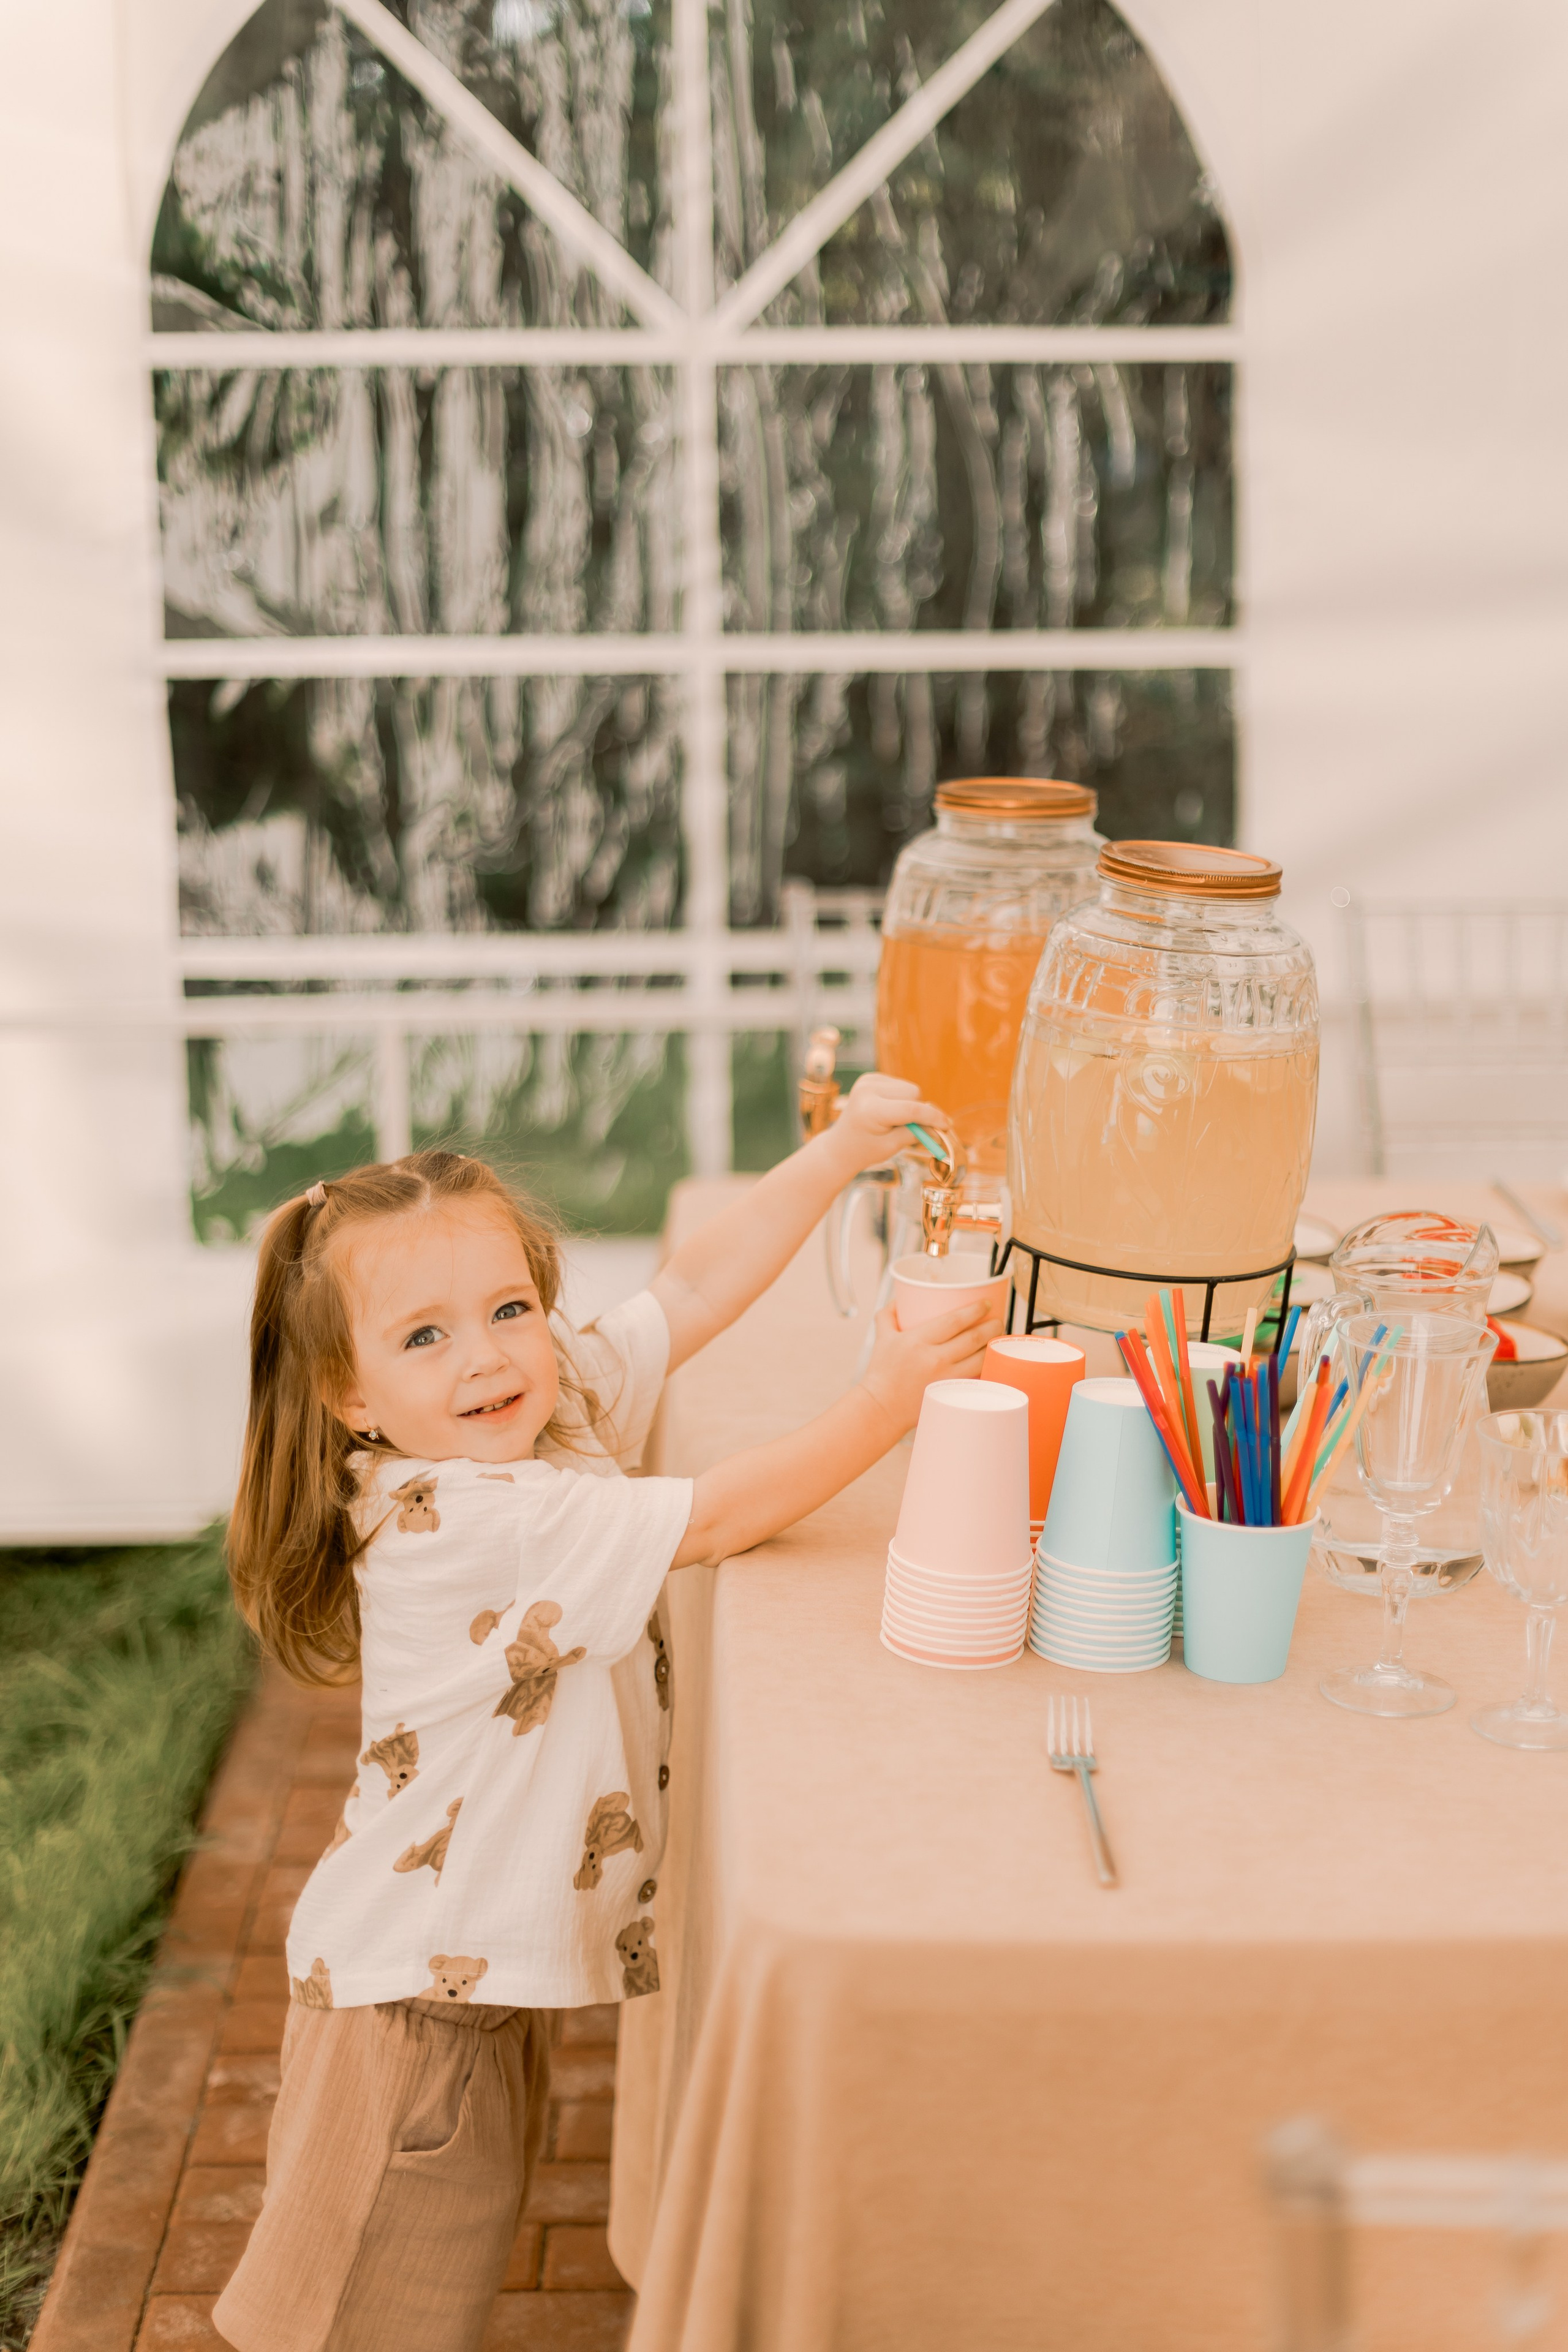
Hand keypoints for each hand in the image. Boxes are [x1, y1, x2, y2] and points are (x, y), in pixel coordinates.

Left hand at [824, 1072, 949, 1176]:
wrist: (841, 1145)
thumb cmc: (865, 1149)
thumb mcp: (891, 1147)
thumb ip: (916, 1133)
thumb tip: (941, 1126)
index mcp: (870, 1110)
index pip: (910, 1109)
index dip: (933, 1117)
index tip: (947, 1126)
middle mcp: (867, 1090)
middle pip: (913, 1094)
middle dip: (919, 1112)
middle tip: (911, 1130)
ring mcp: (867, 1081)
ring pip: (909, 1088)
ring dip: (910, 1104)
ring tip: (894, 1121)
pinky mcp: (870, 1077)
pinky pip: (901, 1085)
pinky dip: (902, 1099)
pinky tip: (888, 1111)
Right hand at [857, 1299, 1001, 1438]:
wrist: (882, 1407)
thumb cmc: (882, 1372)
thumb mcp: (881, 1338)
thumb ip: (888, 1315)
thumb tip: (899, 1298)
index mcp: (918, 1341)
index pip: (954, 1320)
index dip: (975, 1310)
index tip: (986, 1304)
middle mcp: (934, 1359)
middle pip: (973, 1338)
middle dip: (992, 1326)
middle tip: (998, 1320)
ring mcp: (945, 1379)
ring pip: (981, 1359)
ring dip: (994, 1347)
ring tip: (999, 1339)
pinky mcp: (951, 1394)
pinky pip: (977, 1379)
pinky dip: (989, 1369)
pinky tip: (994, 1362)